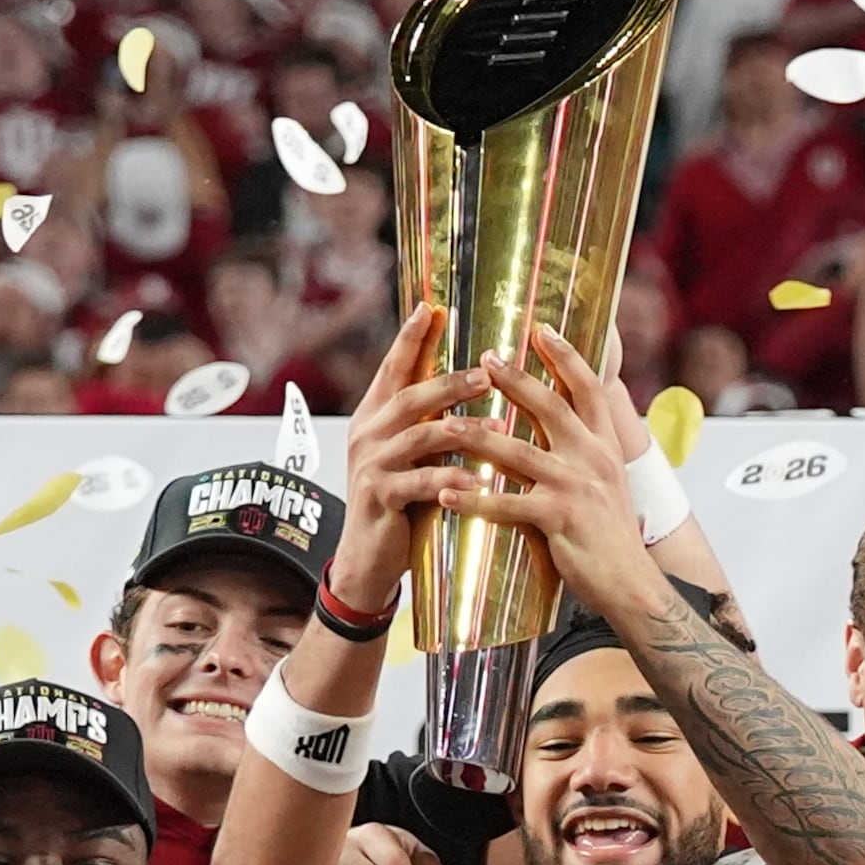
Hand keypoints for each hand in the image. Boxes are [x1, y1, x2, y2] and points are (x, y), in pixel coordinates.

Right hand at [339, 302, 486, 611]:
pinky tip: (482, 483)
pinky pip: (421, 482)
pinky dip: (453, 480)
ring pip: (419, 434)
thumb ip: (429, 422)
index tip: (433, 307)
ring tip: (497, 424)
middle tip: (487, 372)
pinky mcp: (379, 496)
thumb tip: (471, 382)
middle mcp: (368, 432)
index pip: (396, 367)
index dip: (412, 337)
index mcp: (376, 415)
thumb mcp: (412, 455)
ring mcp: (371, 463)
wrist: (367, 558)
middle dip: (450, 381)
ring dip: (462, 428)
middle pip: (412, 395)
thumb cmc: (399, 502)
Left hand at [443, 327, 651, 610]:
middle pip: (551, 407)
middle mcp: (593, 459)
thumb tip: (562, 427)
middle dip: (515, 379)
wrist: (632, 583)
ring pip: (518, 453)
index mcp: (604, 446)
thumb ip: (584, 454)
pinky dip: (474, 500)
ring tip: (444, 425)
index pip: (589, 389)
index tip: (541, 329)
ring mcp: (576, 488)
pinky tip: (445, 494)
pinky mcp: (559, 520)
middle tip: (483, 358)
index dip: (566, 356)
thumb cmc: (611, 536)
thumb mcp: (606, 483)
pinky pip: (507, 506)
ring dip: (477, 437)